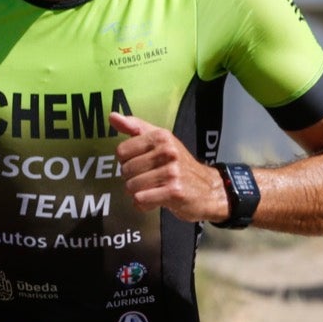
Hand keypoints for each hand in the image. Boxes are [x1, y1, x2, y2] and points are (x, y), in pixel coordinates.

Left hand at [111, 111, 228, 223]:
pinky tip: (154, 201)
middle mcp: (167, 151)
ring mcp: (171, 172)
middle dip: (132, 179)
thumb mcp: (161, 140)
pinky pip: (140, 200)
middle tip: (149, 179)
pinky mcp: (174, 192)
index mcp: (161, 136)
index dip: (127, 161)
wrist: (210, 188)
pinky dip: (143, 204)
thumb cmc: (179, 164)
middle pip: (125, 170)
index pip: (122, 151)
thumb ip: (135, 128)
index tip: (141, 164)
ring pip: (131, 186)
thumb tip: (112, 117)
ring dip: (138, 192)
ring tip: (152, 189)